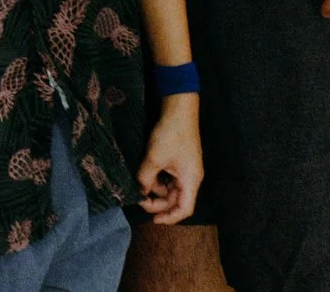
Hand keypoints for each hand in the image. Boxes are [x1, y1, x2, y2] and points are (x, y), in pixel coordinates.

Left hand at [135, 95, 201, 222]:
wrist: (178, 109)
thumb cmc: (170, 134)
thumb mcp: (154, 158)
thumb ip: (146, 178)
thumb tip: (139, 192)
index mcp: (191, 181)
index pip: (184, 209)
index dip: (169, 217)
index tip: (153, 220)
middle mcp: (191, 178)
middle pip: (176, 200)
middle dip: (158, 202)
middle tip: (139, 200)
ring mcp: (186, 169)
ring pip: (171, 189)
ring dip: (156, 190)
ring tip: (140, 185)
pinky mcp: (179, 161)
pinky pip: (169, 177)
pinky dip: (157, 179)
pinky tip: (145, 175)